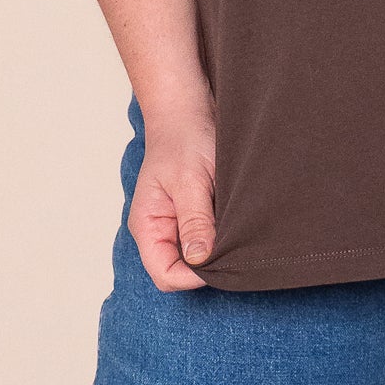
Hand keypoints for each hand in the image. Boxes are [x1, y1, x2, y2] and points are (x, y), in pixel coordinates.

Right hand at [127, 108, 219, 289]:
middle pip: (180, 271)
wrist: (188, 108)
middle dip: (207, 266)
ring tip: (236, 231)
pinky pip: (205, 238)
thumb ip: (194, 221)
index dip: (193, 276)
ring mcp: (175, 222)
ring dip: (216, 249)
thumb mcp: (191, 180)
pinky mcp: (192, 214)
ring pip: (195, 257)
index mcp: (148, 225)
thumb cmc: (184, 137)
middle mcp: (159, 229)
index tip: (222, 258)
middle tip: (235, 246)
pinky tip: (235, 222)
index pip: (165, 274)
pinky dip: (221, 235)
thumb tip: (200, 261)